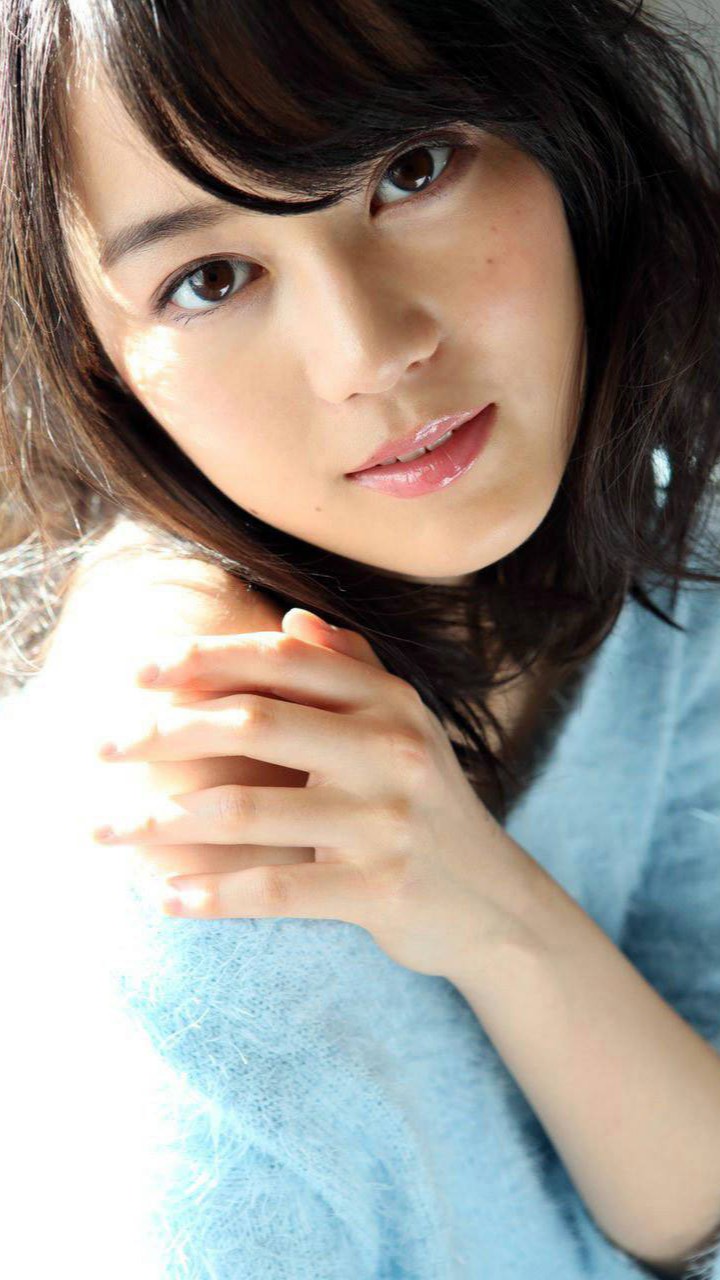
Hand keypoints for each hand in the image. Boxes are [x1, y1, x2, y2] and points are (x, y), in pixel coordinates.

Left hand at [93, 607, 537, 979]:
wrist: (495, 902)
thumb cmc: (427, 804)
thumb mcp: (404, 726)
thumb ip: (350, 669)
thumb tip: (290, 619)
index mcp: (388, 699)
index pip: (279, 662)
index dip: (202, 660)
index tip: (136, 673)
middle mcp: (391, 748)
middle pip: (253, 723)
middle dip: (164, 732)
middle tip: (100, 747)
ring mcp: (386, 820)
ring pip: (250, 811)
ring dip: (163, 822)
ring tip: (106, 830)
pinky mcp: (379, 888)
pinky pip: (276, 889)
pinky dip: (212, 894)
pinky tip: (165, 899)